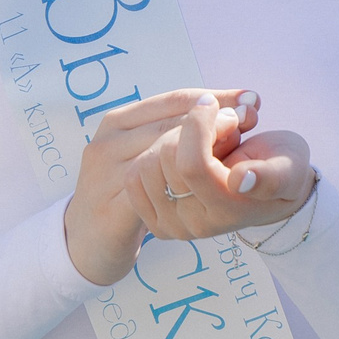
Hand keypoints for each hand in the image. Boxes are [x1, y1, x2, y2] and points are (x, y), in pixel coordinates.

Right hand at [62, 88, 257, 285]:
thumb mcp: (142, 151)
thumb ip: (173, 132)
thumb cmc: (123, 191)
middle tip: (253, 116)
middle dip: (217, 118)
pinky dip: (187, 183)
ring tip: (241, 147)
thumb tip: (226, 109)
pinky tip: (215, 184)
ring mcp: (105, 177)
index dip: (215, 97)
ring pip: (165, 153)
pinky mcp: (111, 210)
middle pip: (172, 123)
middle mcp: (107, 143)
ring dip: (208, 148)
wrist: (85, 241)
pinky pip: (155, 190)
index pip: (174, 100)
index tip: (251, 97)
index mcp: (117, 122)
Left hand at [121, 99, 314, 246]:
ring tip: (202, 139)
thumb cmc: (281, 170)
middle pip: (165, 159)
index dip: (200, 124)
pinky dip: (153, 153)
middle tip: (220, 124)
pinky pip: (134, 176)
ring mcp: (171, 226)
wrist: (269, 193)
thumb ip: (270, 177)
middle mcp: (194, 226)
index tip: (216, 104)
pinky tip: (180, 150)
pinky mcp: (153, 219)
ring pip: (145, 163)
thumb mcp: (289, 169)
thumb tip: (240, 180)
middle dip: (190, 128)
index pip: (192, 163)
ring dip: (171, 139)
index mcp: (227, 213)